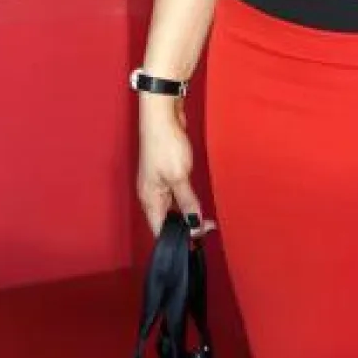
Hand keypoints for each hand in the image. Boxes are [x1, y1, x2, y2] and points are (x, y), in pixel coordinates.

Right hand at [136, 96, 215, 241]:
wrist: (162, 117)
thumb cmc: (165, 145)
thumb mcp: (179, 177)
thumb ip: (186, 202)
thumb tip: (193, 224)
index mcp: (149, 200)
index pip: (160, 230)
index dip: (178, 238)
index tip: (198, 240)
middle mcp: (152, 195)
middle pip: (166, 220)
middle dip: (185, 227)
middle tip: (207, 229)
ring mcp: (159, 184)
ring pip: (172, 208)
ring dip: (187, 214)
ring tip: (204, 221)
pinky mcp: (167, 174)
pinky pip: (176, 195)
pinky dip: (186, 201)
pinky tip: (197, 204)